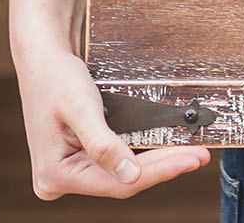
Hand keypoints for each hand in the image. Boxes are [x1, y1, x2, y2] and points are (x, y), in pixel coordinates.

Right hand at [15, 40, 209, 198]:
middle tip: (199, 156)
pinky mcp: (80, 159)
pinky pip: (118, 162)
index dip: (159, 172)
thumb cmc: (57, 78)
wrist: (44, 60)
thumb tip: (131, 176)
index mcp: (55, 175)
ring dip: (157, 162)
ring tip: (191, 153)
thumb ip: (104, 145)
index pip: (118, 183)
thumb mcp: (82, 108)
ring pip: (123, 173)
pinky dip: (143, 154)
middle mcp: (59, 179)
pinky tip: (167, 148)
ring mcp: (70, 171)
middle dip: (164, 166)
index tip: (191, 159)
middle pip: (123, 181)